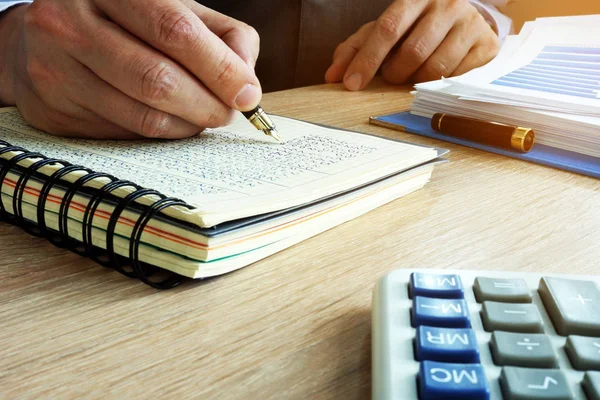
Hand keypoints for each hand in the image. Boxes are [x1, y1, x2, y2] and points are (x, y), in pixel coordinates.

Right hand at [0, 0, 260, 138]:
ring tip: (202, 117)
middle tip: (228, 113)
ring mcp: (55, 70)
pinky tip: (169, 123)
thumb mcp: (174, 9)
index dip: (219, 68)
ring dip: (187, 126)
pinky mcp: (53, 112)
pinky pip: (124, 135)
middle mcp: (70, 24)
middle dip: (207, 105)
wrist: (44, 39)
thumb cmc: (124, 23)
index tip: (247, 94)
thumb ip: (221, 35)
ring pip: (142, 116)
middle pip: (157, 79)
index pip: (175, 31)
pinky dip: (159, 136)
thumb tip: (247, 82)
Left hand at [325, 0, 500, 90]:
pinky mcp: (487, 46)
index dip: (367, 59)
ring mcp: (470, 24)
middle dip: (395, 74)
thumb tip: (332, 75)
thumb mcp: (385, 33)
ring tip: (414, 76)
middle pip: (413, 51)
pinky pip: (457, 78)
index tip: (351, 84)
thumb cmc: (416, 28)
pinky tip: (436, 78)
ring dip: (417, 81)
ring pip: (435, 68)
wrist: (465, 21)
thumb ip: (356, 50)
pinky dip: (440, 85)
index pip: (387, 28)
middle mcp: (446, 5)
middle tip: (392, 77)